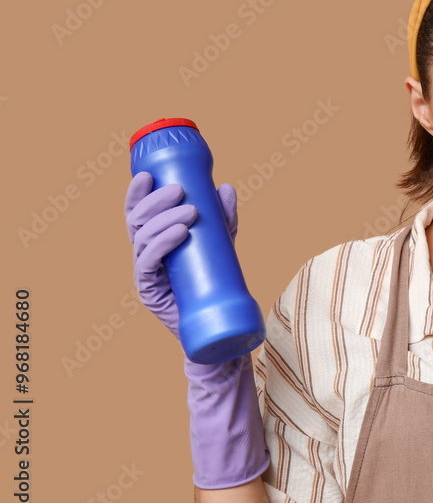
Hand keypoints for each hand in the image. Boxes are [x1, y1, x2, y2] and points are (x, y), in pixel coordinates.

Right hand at [124, 172, 268, 488]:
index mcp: (153, 241)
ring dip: (164, 220)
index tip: (147, 174)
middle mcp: (144, 256)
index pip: (137, 213)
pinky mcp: (150, 292)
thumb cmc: (214, 283)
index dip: (138, 193)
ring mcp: (145, 274)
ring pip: (142, 239)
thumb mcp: (220, 245)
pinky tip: (179, 233)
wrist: (216, 328)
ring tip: (190, 212)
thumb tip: (226, 187)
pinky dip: (162, 244)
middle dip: (156, 202)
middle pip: (137, 222)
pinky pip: (148, 264)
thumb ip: (222, 219)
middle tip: (181, 191)